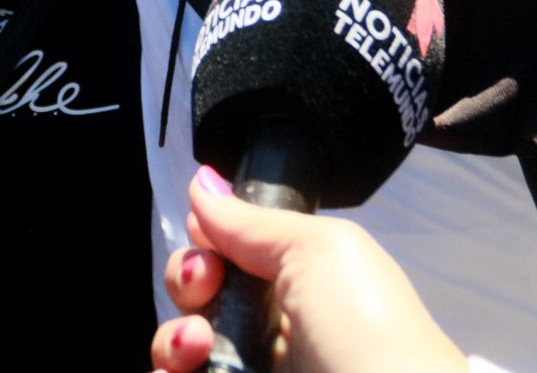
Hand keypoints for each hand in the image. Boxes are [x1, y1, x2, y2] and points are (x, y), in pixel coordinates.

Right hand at [151, 167, 467, 372]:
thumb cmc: (363, 327)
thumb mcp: (323, 250)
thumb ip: (253, 221)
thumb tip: (202, 183)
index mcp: (299, 281)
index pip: (228, 251)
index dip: (207, 241)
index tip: (206, 240)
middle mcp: (270, 327)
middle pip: (196, 295)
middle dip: (185, 281)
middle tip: (205, 289)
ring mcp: (249, 370)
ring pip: (178, 348)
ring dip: (172, 338)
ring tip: (197, 347)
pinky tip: (181, 370)